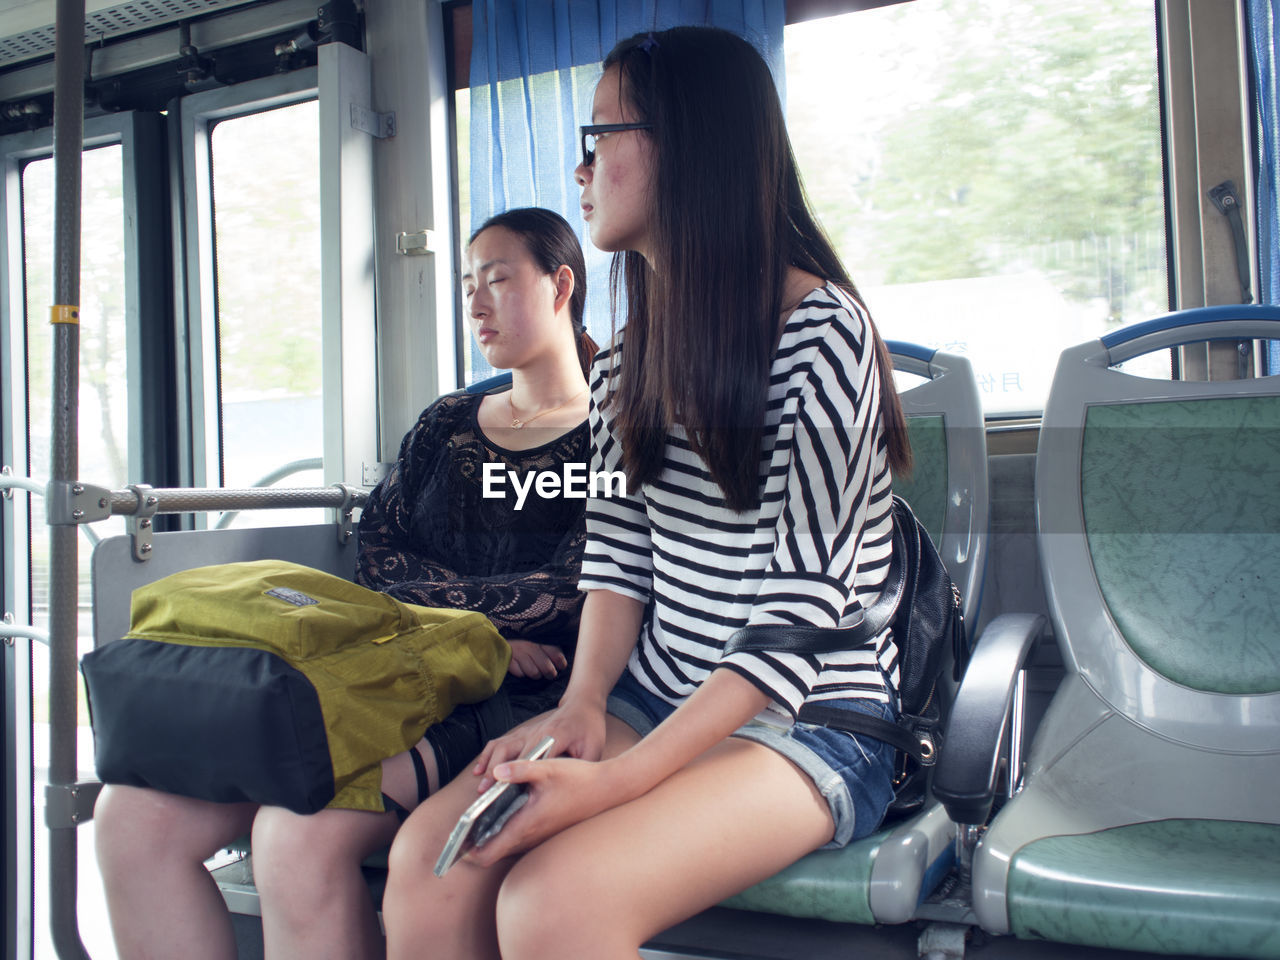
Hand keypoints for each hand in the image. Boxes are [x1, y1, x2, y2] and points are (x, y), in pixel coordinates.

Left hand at [464, 755, 621, 865]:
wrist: (608, 789)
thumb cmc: (579, 778)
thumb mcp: (548, 767)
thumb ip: (519, 769)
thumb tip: (495, 772)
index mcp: (528, 823)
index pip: (490, 852)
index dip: (470, 850)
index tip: (458, 841)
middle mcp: (532, 835)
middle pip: (494, 852)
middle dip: (476, 843)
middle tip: (462, 828)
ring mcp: (540, 836)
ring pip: (507, 845)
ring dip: (491, 837)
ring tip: (478, 818)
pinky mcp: (547, 831)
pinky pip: (519, 838)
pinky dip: (506, 831)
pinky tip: (504, 812)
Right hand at [472, 697, 607, 790]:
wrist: (582, 705)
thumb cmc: (589, 728)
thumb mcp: (593, 749)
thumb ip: (581, 768)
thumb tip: (570, 789)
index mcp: (553, 737)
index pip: (533, 759)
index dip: (520, 776)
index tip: (509, 794)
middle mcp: (535, 732)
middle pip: (511, 754)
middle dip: (498, 775)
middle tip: (488, 796)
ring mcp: (526, 731)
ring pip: (501, 747)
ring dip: (489, 766)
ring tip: (481, 787)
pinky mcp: (522, 732)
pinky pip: (499, 742)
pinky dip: (487, 755)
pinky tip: (479, 769)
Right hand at [505, 640, 567, 679]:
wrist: (497, 633)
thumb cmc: (522, 635)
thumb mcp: (537, 635)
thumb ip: (549, 645)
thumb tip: (562, 661)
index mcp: (540, 638)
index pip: (556, 654)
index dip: (561, 663)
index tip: (561, 666)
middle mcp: (530, 645)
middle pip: (547, 668)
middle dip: (550, 673)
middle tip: (550, 674)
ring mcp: (518, 652)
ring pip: (534, 673)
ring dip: (535, 673)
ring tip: (534, 669)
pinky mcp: (508, 659)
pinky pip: (520, 673)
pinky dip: (521, 672)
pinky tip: (520, 667)